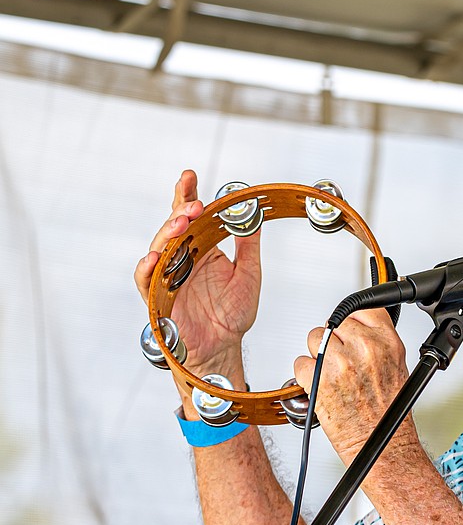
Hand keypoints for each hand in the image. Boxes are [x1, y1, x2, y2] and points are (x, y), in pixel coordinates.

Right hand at [134, 170, 261, 377]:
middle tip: (193, 204)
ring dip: (167, 234)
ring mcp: (168, 276)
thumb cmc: (233, 314)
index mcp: (202, 249)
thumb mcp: (249, 274)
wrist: (223, 348)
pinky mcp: (158, 298)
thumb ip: (249, 246)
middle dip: (180, 212)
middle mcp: (182, 259)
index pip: (191, 217)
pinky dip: (148, 269)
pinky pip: (147, 281)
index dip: (187, 196)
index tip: (190, 176)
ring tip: (181, 223)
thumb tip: (253, 214)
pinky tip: (154, 258)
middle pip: (173, 228)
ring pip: (160, 248)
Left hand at [294, 309, 416, 463]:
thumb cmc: (388, 413)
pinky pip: (301, 362)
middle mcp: (364, 348)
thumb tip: (359, 330)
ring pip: (315, 338)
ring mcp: (340, 362)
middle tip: (341, 359)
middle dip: (334, 339)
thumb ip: (379, 343)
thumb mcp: (397, 367)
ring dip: (318, 354)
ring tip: (331, 373)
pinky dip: (305, 374)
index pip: (361, 308)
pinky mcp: (318, 378)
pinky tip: (319, 384)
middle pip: (335, 322)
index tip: (349, 329)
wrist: (380, 443)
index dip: (352, 320)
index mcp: (386, 342)